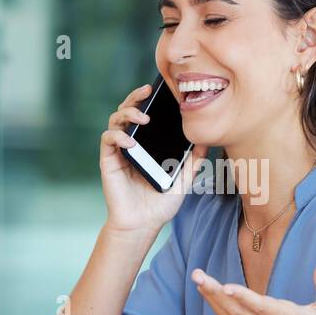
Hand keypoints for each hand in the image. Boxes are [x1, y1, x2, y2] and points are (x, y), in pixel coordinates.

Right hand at [100, 82, 207, 235]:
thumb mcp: (183, 179)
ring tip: (143, 117)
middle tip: (148, 91)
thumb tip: (207, 142)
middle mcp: (131, 143)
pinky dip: (118, 136)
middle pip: (128, 110)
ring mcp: (119, 151)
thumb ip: (194, 161)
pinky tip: (130, 141)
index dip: (150, 99)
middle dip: (135, 96)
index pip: (146, 113)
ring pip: (115, 119)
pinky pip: (108, 139)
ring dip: (127, 112)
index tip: (163, 90)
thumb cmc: (160, 203)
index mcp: (147, 144)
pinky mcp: (109, 161)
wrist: (143, 224)